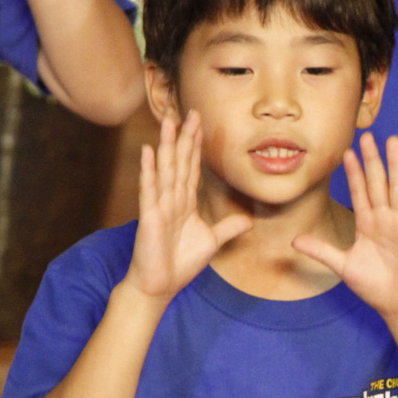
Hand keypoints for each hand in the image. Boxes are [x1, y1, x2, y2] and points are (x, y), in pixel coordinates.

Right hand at [124, 110, 251, 300]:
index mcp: (185, 203)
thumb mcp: (211, 242)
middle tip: (191, 111)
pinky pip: (150, 189)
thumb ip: (228, 228)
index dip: (197, 146)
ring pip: (166, 169)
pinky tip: (148, 150)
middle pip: (180, 161)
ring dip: (168, 145)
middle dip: (186, 137)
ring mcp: (159, 206)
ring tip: (169, 121)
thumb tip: (249, 221)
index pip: (192, 168)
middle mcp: (171, 199)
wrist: (159, 285)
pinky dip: (149, 170)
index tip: (201, 124)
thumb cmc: (180, 264)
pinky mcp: (150, 216)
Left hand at [294, 134, 397, 319]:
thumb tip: (293, 241)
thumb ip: (321, 251)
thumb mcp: (344, 266)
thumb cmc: (375, 286)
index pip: (359, 191)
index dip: (352, 172)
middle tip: (368, 135)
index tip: (345, 151)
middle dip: (373, 160)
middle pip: (378, 183)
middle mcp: (386, 220)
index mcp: (367, 224)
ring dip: (396, 166)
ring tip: (393, 142)